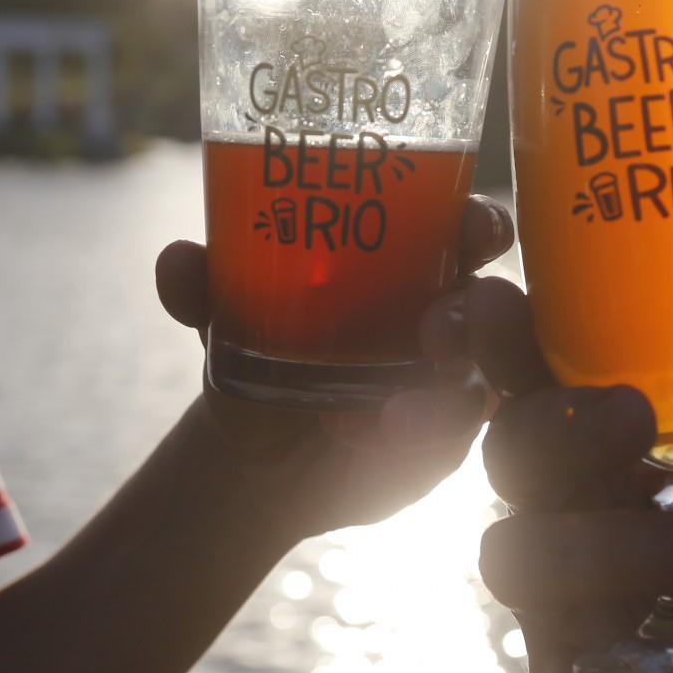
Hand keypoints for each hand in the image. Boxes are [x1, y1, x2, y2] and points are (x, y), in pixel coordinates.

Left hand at [153, 196, 510, 542]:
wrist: (255, 451)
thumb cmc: (262, 352)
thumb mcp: (231, 317)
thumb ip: (208, 287)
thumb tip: (178, 260)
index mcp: (408, 261)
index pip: (461, 227)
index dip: (476, 222)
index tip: (469, 224)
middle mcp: (442, 314)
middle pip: (494, 298)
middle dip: (486, 306)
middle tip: (438, 327)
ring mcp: (450, 381)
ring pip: (478, 376)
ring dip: (445, 388)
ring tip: (391, 410)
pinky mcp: (445, 440)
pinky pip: (452, 436)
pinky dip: (416, 436)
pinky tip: (367, 436)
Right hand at [446, 276, 672, 672]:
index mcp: (590, 442)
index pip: (526, 379)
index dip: (497, 341)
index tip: (495, 296)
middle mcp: (556, 512)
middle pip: (508, 457)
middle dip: (559, 431)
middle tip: (635, 415)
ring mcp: (557, 604)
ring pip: (525, 562)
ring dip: (615, 547)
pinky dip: (669, 662)